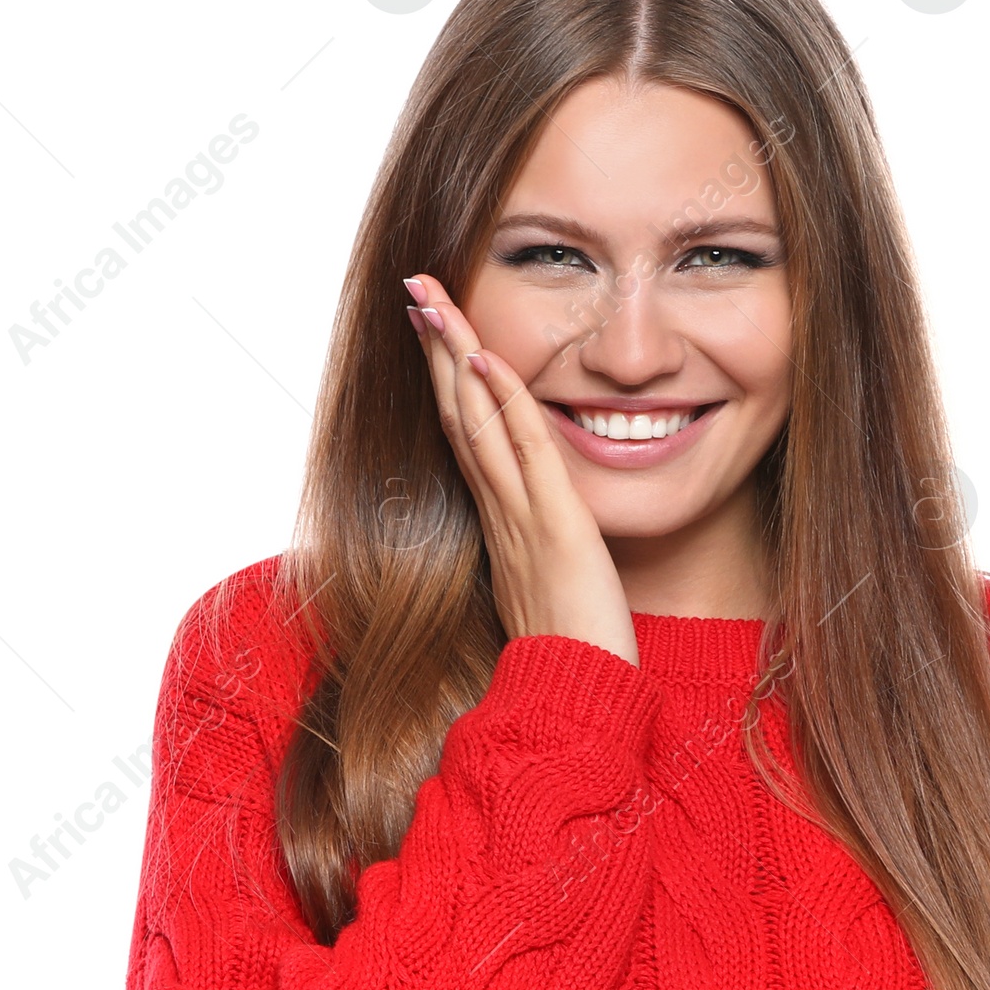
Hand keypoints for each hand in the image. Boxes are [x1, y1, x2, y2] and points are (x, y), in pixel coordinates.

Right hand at [404, 274, 638, 664]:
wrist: (575, 702)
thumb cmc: (572, 653)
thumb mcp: (551, 586)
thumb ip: (542, 549)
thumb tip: (542, 533)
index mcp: (501, 521)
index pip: (467, 433)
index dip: (448, 377)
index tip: (432, 327)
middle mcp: (501, 512)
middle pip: (458, 413)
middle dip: (436, 347)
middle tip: (414, 288)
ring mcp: (522, 517)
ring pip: (477, 421)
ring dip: (454, 354)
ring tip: (432, 299)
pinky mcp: (556, 529)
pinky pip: (524, 454)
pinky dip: (504, 402)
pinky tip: (486, 358)